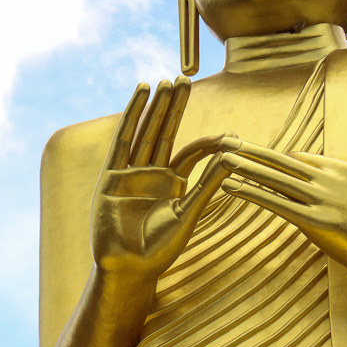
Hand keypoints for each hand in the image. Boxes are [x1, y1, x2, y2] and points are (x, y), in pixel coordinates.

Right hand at [90, 77, 233, 283]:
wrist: (129, 269)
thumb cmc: (160, 249)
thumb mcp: (189, 213)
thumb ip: (208, 183)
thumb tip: (234, 155)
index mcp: (172, 184)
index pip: (191, 152)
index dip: (209, 141)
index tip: (230, 134)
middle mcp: (152, 174)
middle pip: (165, 131)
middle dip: (175, 106)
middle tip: (186, 78)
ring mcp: (131, 172)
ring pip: (146, 131)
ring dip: (156, 106)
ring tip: (165, 81)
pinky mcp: (112, 175)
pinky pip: (123, 139)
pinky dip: (132, 115)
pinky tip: (141, 94)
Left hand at [219, 140, 346, 305]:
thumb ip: (346, 182)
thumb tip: (327, 176)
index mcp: (343, 170)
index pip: (300, 159)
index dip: (273, 158)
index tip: (252, 153)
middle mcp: (331, 180)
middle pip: (283, 161)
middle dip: (253, 151)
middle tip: (228, 141)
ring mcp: (323, 200)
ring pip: (276, 178)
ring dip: (246, 167)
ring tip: (223, 159)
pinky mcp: (316, 223)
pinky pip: (277, 203)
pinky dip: (252, 193)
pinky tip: (234, 187)